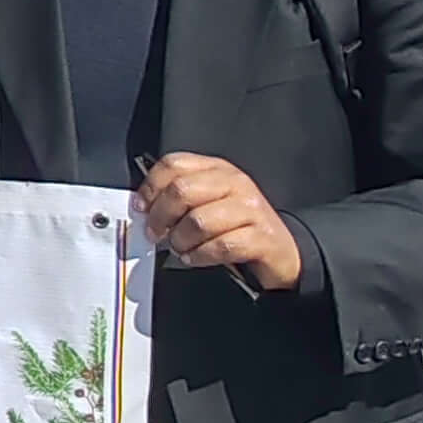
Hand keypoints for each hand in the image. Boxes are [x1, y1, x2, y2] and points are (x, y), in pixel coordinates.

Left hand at [135, 153, 304, 290]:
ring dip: (180, 241)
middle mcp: (235, 183)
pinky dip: (200, 256)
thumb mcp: (208, 203)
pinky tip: (195, 258)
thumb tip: (143, 206)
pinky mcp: (262, 237)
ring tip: (180, 248)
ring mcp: (251, 209)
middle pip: (182, 191)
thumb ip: (180, 198)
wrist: (281, 250)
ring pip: (198, 221)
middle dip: (161, 216)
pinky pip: (220, 246)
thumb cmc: (237, 227)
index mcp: (218, 169)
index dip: (151, 186)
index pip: (174, 164)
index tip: (141, 208)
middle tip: (156, 234)